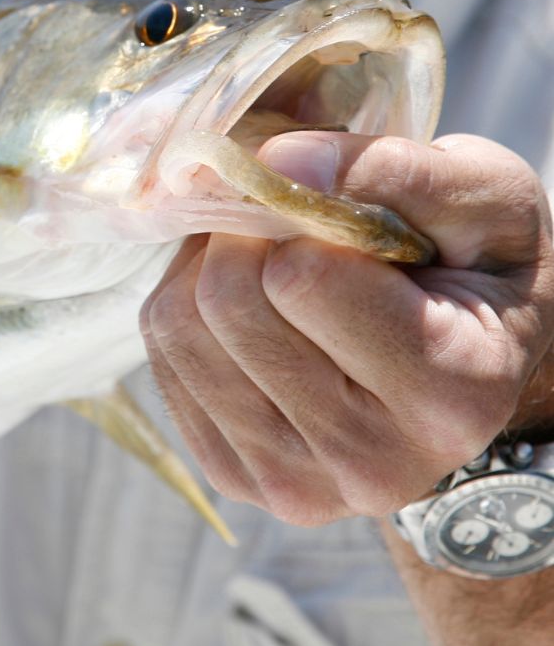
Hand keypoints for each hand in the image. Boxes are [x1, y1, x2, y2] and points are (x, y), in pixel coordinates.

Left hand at [140, 132, 553, 525]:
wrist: (472, 366)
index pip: (300, 277)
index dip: (301, 212)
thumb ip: (390, 169)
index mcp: (450, 394)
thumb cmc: (481, 268)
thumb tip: (277, 161)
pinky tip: (254, 305)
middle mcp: (371, 463)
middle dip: (245, 234)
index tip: (335, 207)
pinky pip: (162, 355)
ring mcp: (295, 484)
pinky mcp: (237, 477)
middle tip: (292, 224)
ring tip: (275, 260)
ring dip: (208, 265)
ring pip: (177, 326)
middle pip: (226, 301)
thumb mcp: (483, 195)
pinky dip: (190, 304)